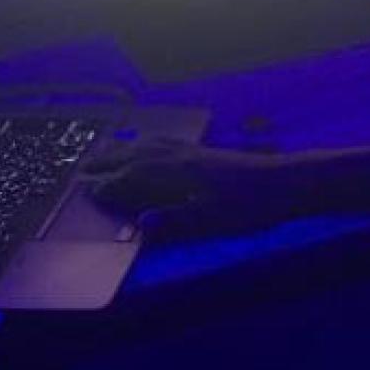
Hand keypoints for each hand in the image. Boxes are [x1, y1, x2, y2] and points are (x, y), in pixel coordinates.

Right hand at [83, 139, 298, 240]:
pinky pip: (166, 143)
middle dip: (108, 164)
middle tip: (82, 171)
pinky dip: (148, 144)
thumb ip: (176, 224)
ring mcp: (194, 152)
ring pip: (150, 146)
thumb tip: (139, 226)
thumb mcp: (214, 222)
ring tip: (106, 154)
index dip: (110, 187)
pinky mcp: (207, 153)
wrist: (288, 182)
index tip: (85, 194)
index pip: (134, 178)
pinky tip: (152, 145)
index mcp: (177, 173)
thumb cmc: (251, 206)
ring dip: (125, 151)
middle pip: (136, 157)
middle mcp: (180, 157)